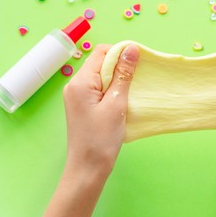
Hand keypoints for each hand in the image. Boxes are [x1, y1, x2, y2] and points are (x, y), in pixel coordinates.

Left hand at [41, 44, 139, 216]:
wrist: (88, 168)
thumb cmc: (101, 139)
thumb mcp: (116, 104)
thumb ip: (123, 74)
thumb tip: (132, 49)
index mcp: (80, 82)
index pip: (102, 53)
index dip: (122, 52)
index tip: (140, 61)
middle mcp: (75, 85)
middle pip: (101, 63)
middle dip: (121, 66)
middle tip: (139, 77)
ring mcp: (78, 95)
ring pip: (101, 76)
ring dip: (118, 78)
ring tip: (133, 89)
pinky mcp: (83, 105)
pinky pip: (99, 88)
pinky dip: (113, 89)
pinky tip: (124, 98)